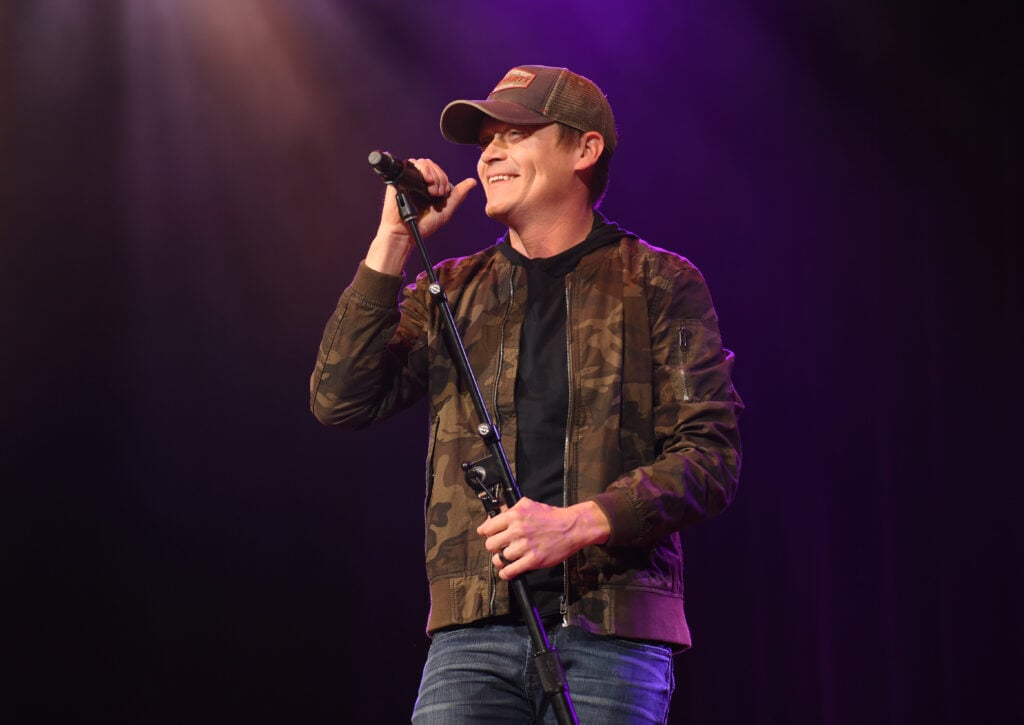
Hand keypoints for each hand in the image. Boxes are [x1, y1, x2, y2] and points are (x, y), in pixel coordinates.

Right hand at [366, 158, 477, 274]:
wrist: (406, 232)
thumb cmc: (424, 225)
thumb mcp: (446, 209)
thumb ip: (458, 195)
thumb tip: (473, 181)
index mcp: (428, 186)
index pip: (438, 171)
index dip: (443, 179)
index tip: (442, 193)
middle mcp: (418, 181)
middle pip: (431, 165)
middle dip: (439, 177)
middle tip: (436, 193)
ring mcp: (409, 179)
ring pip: (423, 162)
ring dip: (432, 174)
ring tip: (431, 190)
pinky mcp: (399, 178)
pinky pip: (410, 164)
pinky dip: (422, 169)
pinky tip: (426, 181)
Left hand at [477, 499, 610, 580]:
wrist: (571, 528)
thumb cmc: (550, 516)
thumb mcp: (528, 504)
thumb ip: (509, 509)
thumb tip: (493, 516)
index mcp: (515, 515)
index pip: (488, 528)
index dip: (486, 533)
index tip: (489, 535)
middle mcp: (517, 531)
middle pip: (490, 545)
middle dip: (493, 547)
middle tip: (499, 547)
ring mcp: (525, 547)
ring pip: (499, 559)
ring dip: (500, 560)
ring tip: (505, 558)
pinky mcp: (533, 560)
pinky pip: (510, 571)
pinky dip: (505, 573)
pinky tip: (507, 571)